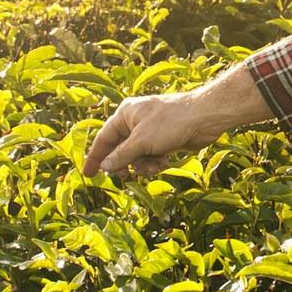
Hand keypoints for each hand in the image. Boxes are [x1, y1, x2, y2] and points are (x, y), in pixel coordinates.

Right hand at [82, 62, 269, 180]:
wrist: (203, 119)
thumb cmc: (171, 123)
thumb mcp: (142, 141)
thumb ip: (121, 156)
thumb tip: (104, 167)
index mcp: (125, 115)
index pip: (103, 138)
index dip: (95, 157)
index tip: (88, 175)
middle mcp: (135, 122)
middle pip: (120, 150)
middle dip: (125, 164)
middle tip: (126, 176)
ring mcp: (149, 132)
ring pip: (136, 157)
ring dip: (143, 165)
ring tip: (154, 165)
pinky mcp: (163, 140)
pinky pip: (150, 157)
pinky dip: (155, 162)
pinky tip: (165, 161)